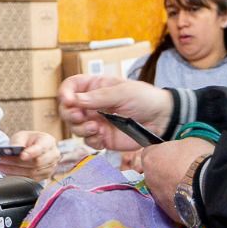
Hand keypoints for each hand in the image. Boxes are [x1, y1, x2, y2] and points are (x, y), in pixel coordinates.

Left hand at [0, 131, 57, 180]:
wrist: (32, 148)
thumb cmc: (28, 141)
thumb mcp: (22, 136)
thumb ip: (18, 142)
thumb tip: (12, 150)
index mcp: (48, 141)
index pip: (41, 148)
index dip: (32, 153)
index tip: (22, 156)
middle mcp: (52, 155)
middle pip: (37, 162)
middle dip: (17, 162)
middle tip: (1, 160)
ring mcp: (50, 167)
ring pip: (32, 172)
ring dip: (14, 171)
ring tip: (0, 166)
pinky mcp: (44, 176)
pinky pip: (31, 179)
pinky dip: (17, 176)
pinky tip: (6, 172)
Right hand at [57, 74, 172, 150]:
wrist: (161, 119)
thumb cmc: (144, 98)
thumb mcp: (122, 92)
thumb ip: (97, 97)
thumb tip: (74, 100)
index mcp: (95, 87)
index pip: (71, 86)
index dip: (65, 93)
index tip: (68, 100)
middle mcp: (92, 104)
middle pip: (67, 109)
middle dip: (69, 114)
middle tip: (79, 117)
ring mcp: (96, 121)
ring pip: (75, 127)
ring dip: (80, 128)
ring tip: (95, 128)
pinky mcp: (102, 137)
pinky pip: (87, 141)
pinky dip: (91, 140)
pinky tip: (102, 137)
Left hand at [137, 138, 214, 223]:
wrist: (210, 185)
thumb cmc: (198, 159)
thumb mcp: (187, 143)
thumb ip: (176, 149)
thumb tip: (178, 152)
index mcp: (151, 159)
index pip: (150, 153)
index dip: (162, 154)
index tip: (173, 155)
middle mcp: (149, 180)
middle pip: (154, 174)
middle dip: (166, 173)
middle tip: (183, 171)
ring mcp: (158, 198)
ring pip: (162, 192)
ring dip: (173, 189)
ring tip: (191, 186)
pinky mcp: (170, 212)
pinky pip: (174, 205)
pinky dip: (181, 201)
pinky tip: (194, 198)